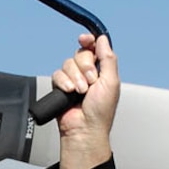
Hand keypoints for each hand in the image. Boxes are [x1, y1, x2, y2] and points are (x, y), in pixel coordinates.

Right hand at [52, 33, 118, 168]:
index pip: (94, 47)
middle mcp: (87, 72)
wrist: (84, 128)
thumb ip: (108, 58)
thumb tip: (103, 39)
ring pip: (68, 63)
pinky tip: (69, 93)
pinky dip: (64, 83)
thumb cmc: (100, 111)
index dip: (89, 41)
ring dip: (75, 77)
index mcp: (102, 70)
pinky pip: (57, 74)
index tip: (84, 39)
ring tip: (80, 92)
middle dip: (86, 66)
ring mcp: (73, 79)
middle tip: (91, 82)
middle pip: (81, 54)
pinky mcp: (60, 86)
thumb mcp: (111, 82)